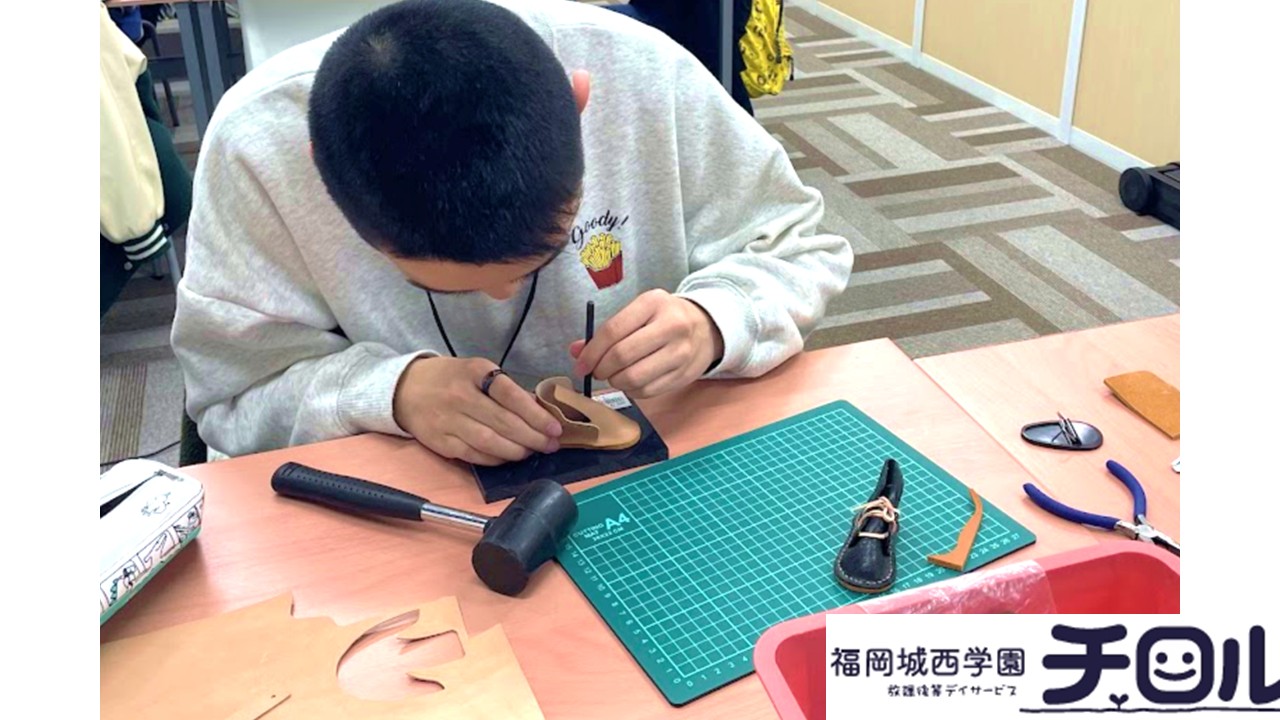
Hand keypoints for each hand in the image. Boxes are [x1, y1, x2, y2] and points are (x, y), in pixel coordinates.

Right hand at [393, 357, 562, 465]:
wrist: (405, 388)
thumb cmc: (450, 379)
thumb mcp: (477, 371)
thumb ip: (505, 390)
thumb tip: (538, 412)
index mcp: (474, 372)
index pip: (510, 395)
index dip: (536, 414)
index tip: (554, 428)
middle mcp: (460, 396)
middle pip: (504, 422)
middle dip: (533, 437)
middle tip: (550, 445)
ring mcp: (449, 421)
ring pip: (490, 442)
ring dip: (516, 451)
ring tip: (531, 451)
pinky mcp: (441, 442)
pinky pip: (474, 455)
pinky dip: (496, 459)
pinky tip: (508, 457)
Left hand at [570, 289, 723, 398]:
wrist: (706, 328)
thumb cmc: (664, 318)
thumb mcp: (638, 313)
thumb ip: (607, 331)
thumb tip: (576, 351)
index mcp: (653, 304)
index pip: (613, 330)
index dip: (591, 351)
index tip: (581, 364)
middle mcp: (670, 326)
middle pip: (622, 356)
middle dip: (601, 369)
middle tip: (596, 371)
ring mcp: (680, 353)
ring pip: (633, 378)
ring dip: (615, 381)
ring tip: (614, 375)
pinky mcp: (683, 375)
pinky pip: (646, 391)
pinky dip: (631, 391)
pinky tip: (630, 381)